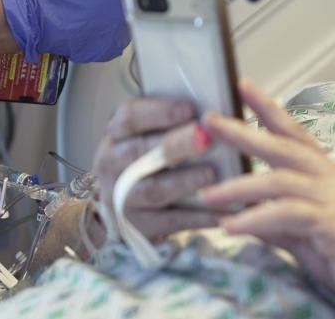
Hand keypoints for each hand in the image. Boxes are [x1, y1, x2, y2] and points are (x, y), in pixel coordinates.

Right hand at [93, 98, 219, 239]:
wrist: (124, 206)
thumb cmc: (147, 157)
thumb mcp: (149, 133)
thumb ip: (173, 121)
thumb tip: (215, 108)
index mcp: (117, 134)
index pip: (129, 117)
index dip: (160, 112)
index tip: (191, 108)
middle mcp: (112, 163)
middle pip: (140, 152)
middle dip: (176, 145)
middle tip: (205, 139)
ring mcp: (121, 197)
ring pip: (153, 189)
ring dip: (185, 181)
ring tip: (212, 174)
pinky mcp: (138, 225)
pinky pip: (170, 221)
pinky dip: (197, 217)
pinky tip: (222, 212)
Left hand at [200, 80, 334, 318]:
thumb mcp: (309, 239)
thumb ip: (278, 223)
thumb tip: (241, 213)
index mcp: (331, 177)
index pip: (297, 134)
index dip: (270, 109)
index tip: (243, 86)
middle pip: (285, 147)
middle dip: (245, 131)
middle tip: (210, 120)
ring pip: (282, 179)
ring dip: (239, 186)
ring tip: (207, 196)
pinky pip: (290, 214)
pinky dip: (257, 218)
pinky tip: (232, 225)